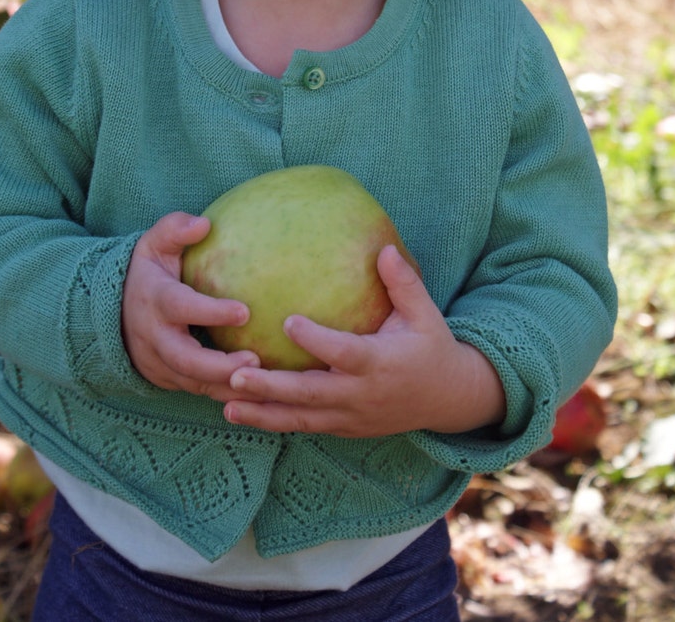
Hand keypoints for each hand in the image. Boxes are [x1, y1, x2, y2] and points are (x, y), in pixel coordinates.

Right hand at [122, 213, 260, 399]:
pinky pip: (200, 392)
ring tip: (265, 384)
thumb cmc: (147, 272)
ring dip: (228, 387)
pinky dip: (228, 396)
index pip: (180, 308)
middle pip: (185, 359)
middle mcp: (155, 337)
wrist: (113, 312)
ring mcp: (160, 362)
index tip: (244, 311)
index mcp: (156, 300)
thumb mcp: (154, 244)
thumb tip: (204, 223)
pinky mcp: (170, 379)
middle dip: (220, 365)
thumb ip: (175, 230)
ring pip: (194, 383)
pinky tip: (260, 395)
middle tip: (255, 361)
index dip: (210, 312)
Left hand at [223, 245, 505, 436]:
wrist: (448, 399)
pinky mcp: (343, 427)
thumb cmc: (431, 347)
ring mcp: (350, 416)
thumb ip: (404, 284)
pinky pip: (304, 426)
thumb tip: (384, 248)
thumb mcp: (425, 314)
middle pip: (310, 394)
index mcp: (380, 363)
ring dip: (262, 413)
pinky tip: (240, 412)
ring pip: (300, 419)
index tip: (288, 320)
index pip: (344, 353)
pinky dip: (273, 422)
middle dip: (271, 388)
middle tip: (235, 374)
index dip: (317, 340)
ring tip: (226, 403)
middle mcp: (361, 395)